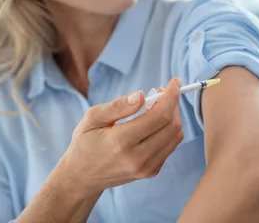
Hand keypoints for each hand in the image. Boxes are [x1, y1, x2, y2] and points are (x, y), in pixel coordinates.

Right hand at [58, 77, 183, 195]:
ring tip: (158, 105)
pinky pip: (170, 146)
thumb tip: (141, 95)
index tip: (174, 82)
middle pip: (171, 126)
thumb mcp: (93, 118)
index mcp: (121, 141)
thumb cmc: (85, 143)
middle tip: (161, 92)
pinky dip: (168, 130)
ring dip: (173, 116)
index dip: (171, 96)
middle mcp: (138, 157)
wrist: (83, 177)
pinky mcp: (151, 172)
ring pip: (175, 136)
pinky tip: (154, 122)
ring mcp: (147, 168)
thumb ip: (118, 106)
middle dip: (173, 103)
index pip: (159, 116)